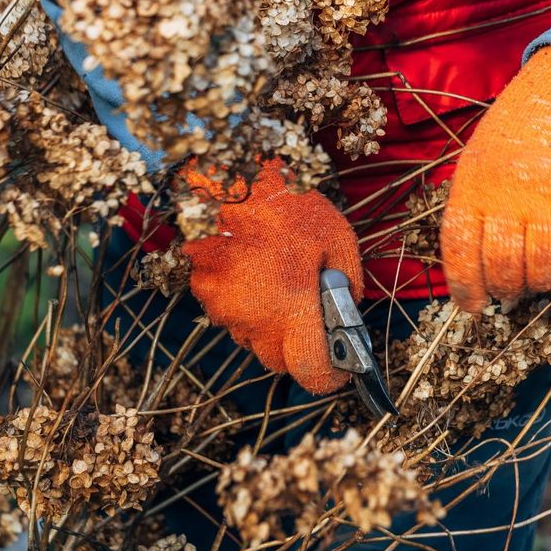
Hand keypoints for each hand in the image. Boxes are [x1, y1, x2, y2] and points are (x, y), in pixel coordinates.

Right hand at [182, 160, 363, 394]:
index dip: (329, 375)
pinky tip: (253, 273)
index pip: (312, 372)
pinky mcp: (203, 294)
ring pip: (253, 340)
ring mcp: (224, 309)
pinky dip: (245, 305)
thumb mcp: (339, 239)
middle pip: (280, 361)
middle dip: (297, 348)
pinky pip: (232, 316)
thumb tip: (344, 314)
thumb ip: (347, 286)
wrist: (229, 175)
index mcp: (294, 308)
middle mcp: (255, 318)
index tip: (339, 368)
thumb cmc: (288, 205)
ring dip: (269, 326)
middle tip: (308, 316)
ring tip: (278, 284)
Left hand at [441, 46, 550, 313]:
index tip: (473, 307)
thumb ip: (472, 216)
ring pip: (542, 269)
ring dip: (542, 283)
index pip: (460, 254)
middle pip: (504, 269)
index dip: (466, 288)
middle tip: (514, 290)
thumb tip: (473, 276)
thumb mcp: (475, 169)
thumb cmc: (512, 141)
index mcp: (471, 193)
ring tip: (542, 278)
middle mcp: (506, 200)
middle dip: (508, 290)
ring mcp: (547, 202)